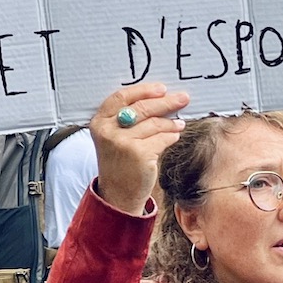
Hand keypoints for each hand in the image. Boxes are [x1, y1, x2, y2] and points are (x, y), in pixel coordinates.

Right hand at [90, 83, 189, 216]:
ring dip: (171, 123)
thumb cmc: (119, 162)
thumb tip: (159, 98)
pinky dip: (171, 136)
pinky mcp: (139, 154)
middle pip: (141, 108)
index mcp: (99, 122)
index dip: (143, 90)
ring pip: (154, 123)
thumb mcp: (113, 137)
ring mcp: (123, 142)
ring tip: (179, 124)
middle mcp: (108, 130)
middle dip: (165, 102)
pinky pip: (162, 138)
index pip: (121, 97)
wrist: (117, 194)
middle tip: (183, 98)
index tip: (161, 89)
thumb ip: (126, 118)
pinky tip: (174, 136)